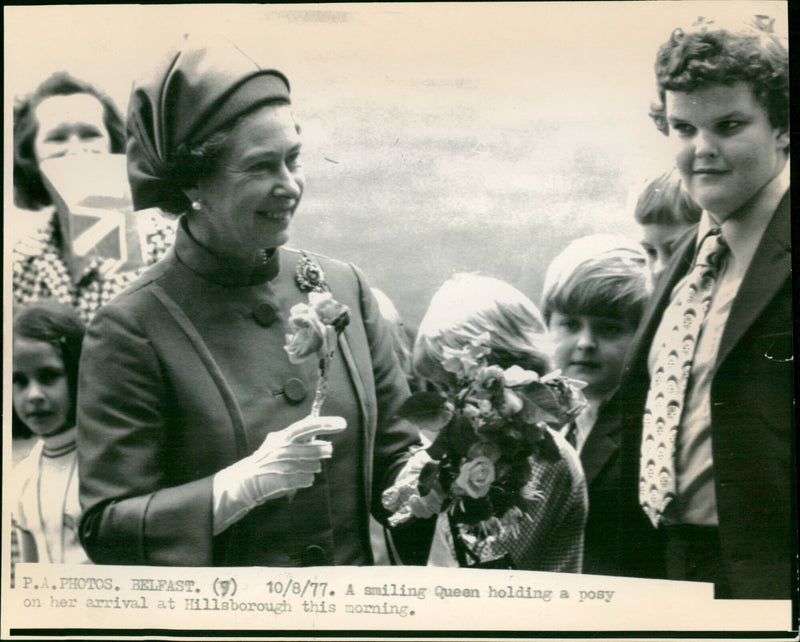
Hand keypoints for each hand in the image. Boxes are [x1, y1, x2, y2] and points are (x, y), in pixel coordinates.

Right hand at [213, 416, 345, 533]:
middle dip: (324, 451)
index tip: (342, 423)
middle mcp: (285, 448)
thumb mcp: (277, 441)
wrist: (246, 480)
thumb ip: (296, 433)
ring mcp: (285, 465)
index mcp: (284, 436)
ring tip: (301, 468)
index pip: (308, 426)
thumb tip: (314, 422)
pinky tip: (298, 479)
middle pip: (317, 449)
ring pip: (315, 466)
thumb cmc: (266, 459)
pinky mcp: (285, 481)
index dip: (326, 424)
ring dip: (312, 468)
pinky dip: (306, 480)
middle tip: (327, 451)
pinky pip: (308, 480)